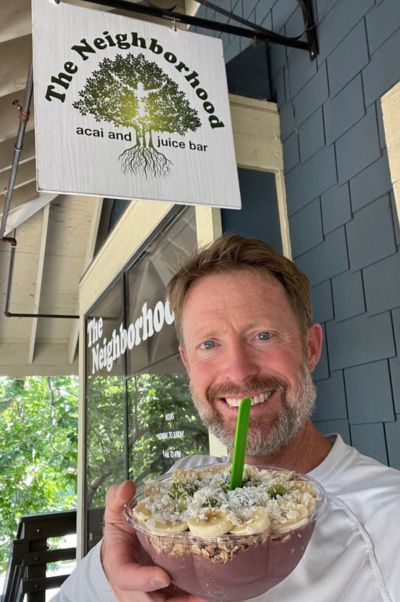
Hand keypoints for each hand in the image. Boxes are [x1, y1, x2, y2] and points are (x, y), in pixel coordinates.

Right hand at [101, 481, 204, 601]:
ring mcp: (149, 594)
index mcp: (119, 565)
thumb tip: (127, 487)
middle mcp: (133, 587)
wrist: (122, 550)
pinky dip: (194, 599)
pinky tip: (213, 593)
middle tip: (198, 595)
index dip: (143, 580)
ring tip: (211, 596)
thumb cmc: (121, 533)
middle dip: (173, 601)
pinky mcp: (165, 596)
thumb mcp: (115, 513)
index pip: (126, 576)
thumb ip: (117, 499)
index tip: (164, 576)